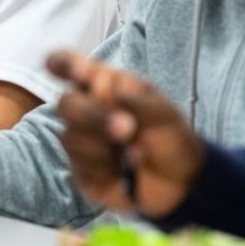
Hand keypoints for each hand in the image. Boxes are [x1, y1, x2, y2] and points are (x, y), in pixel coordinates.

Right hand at [47, 51, 204, 216]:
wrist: (181, 181)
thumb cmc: (169, 137)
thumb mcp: (164, 114)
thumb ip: (140, 102)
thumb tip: (115, 95)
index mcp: (101, 85)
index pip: (68, 66)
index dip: (62, 64)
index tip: (77, 71)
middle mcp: (85, 109)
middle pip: (66, 103)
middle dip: (95, 115)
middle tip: (128, 128)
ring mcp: (81, 140)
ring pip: (71, 136)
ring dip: (105, 145)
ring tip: (136, 154)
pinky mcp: (80, 170)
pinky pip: (80, 165)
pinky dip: (107, 168)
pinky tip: (125, 171)